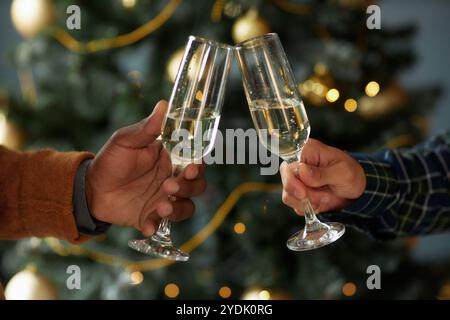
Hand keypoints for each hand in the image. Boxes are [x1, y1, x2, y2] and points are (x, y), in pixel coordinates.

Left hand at [85, 100, 206, 235]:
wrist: (89, 188)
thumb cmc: (111, 160)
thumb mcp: (125, 141)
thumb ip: (146, 128)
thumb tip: (163, 106)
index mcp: (170, 159)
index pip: (195, 161)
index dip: (199, 164)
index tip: (191, 166)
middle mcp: (171, 179)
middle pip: (197, 185)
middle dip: (189, 187)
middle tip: (170, 185)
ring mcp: (163, 199)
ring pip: (187, 207)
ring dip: (178, 208)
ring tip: (161, 206)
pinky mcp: (151, 217)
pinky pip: (163, 226)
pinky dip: (157, 226)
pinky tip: (147, 225)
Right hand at [280, 139, 365, 214]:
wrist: (357, 189)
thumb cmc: (351, 174)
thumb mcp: (343, 172)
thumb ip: (322, 173)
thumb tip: (302, 171)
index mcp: (306, 151)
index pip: (288, 165)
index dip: (292, 181)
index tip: (303, 193)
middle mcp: (297, 164)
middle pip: (286, 182)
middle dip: (303, 195)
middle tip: (321, 198)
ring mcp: (296, 179)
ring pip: (289, 195)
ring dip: (309, 201)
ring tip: (326, 197)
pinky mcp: (297, 192)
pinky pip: (295, 204)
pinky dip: (309, 207)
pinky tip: (322, 201)